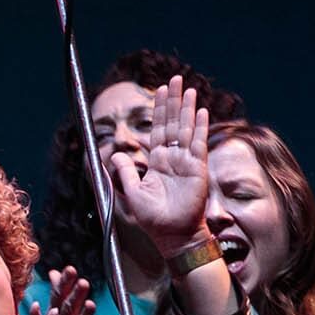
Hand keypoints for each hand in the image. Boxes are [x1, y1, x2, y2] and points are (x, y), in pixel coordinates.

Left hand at [109, 76, 212, 257]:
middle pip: (173, 123)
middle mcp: (172, 158)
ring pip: (186, 129)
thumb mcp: (132, 194)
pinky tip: (200, 111)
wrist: (172, 235)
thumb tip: (114, 154)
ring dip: (187, 108)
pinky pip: (197, 144)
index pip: (158, 130)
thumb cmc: (153, 219)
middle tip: (174, 79)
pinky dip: (199, 127)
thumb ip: (125, 172)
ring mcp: (186, 162)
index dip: (158, 110)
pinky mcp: (197, 169)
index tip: (158, 91)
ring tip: (188, 88)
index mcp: (157, 162)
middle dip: (173, 101)